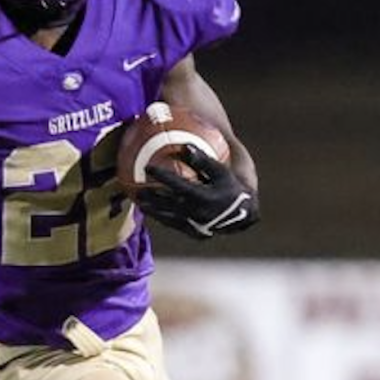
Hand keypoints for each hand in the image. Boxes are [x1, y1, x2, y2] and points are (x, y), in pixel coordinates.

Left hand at [136, 147, 258, 238]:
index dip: (162, 176)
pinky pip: (174, 226)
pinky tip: (153, 213)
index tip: (148, 167)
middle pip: (168, 205)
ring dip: (153, 211)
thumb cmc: (230, 187)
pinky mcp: (195, 233)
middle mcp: (197, 213)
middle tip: (137, 188)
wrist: (243, 214)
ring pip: (168, 218)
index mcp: (204, 197)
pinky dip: (163, 219)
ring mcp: (195, 226)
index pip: (178, 185)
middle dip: (151, 197)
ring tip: (139, 203)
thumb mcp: (221, 171)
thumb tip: (185, 146)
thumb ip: (203, 160)